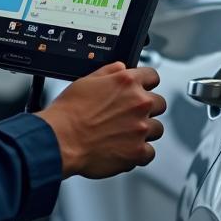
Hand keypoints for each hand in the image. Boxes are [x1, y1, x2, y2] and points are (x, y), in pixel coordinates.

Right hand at [36, 63, 166, 178]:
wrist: (61, 139)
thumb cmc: (69, 112)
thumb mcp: (87, 80)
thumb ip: (110, 72)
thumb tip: (121, 67)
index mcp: (127, 82)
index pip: (153, 76)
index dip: (146, 83)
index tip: (143, 89)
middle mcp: (139, 103)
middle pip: (159, 103)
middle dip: (147, 108)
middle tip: (130, 115)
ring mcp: (140, 128)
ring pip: (157, 128)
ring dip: (145, 130)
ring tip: (126, 134)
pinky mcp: (138, 152)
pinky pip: (150, 152)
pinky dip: (139, 153)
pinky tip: (125, 149)